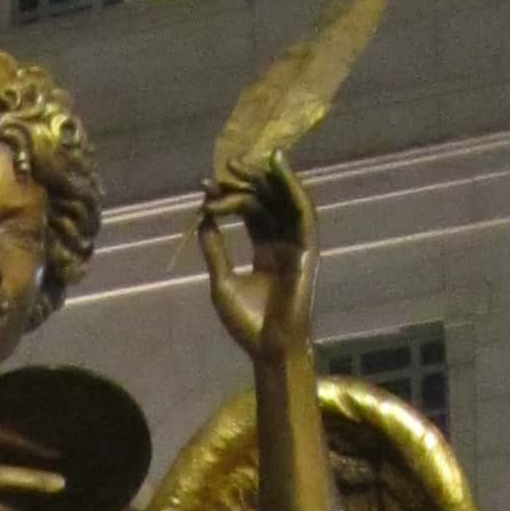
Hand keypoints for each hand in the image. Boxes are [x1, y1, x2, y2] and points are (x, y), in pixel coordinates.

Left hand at [198, 159, 316, 368]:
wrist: (267, 349)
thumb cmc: (248, 323)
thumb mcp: (221, 281)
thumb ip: (214, 249)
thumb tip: (203, 218)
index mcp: (266, 250)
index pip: (250, 212)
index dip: (230, 196)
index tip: (206, 185)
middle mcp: (282, 243)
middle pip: (267, 201)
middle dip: (247, 181)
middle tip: (225, 166)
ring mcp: (296, 245)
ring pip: (285, 201)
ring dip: (269, 177)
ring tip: (246, 161)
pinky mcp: (307, 250)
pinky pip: (303, 212)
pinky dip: (293, 188)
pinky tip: (278, 168)